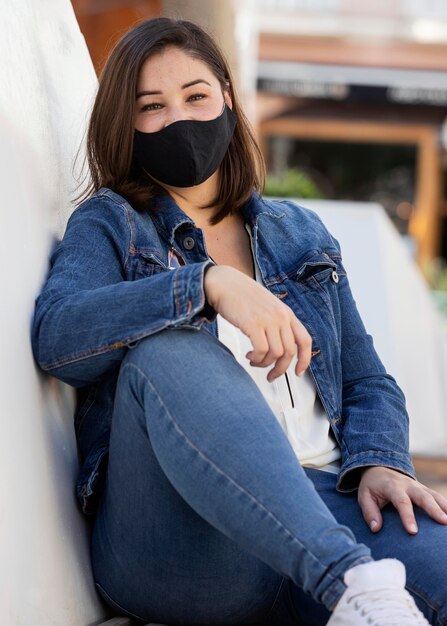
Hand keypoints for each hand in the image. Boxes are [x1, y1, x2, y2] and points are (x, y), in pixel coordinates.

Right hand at [204, 265, 311, 380]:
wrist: (224, 284)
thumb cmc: (242, 296)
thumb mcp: (268, 307)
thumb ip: (277, 323)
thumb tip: (279, 348)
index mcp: (286, 313)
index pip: (304, 340)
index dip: (304, 360)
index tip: (298, 371)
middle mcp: (281, 317)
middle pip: (289, 352)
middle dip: (280, 369)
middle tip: (271, 375)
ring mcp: (268, 320)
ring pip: (276, 354)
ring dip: (264, 364)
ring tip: (254, 360)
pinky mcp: (254, 325)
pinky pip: (261, 351)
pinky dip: (256, 359)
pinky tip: (249, 356)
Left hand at [358, 466, 446, 533]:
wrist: (380, 469)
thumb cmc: (372, 486)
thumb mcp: (364, 496)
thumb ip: (369, 512)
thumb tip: (376, 528)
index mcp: (392, 487)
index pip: (402, 502)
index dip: (408, 516)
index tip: (413, 532)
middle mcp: (408, 485)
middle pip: (424, 497)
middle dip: (434, 510)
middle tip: (444, 522)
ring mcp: (419, 487)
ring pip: (435, 496)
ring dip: (445, 507)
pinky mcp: (425, 490)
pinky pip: (438, 497)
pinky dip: (446, 506)